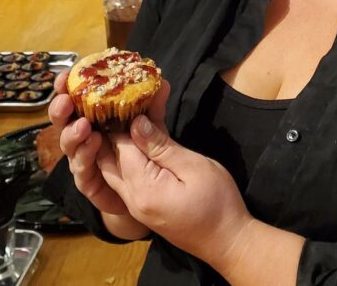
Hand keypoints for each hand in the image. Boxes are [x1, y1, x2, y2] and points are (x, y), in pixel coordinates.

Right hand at [48, 72, 170, 239]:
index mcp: (93, 117)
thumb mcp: (151, 127)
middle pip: (63, 120)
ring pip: (68, 145)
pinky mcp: (88, 182)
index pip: (74, 98)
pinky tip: (94, 144)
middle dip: (60, 108)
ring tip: (83, 124)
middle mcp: (82, 136)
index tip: (65, 76)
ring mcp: (82, 159)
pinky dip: (85, 156)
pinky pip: (81, 170)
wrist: (147, 192)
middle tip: (66, 101)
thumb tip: (163, 83)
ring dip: (72, 133)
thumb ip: (153, 108)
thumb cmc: (144, 152)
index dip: (67, 86)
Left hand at [99, 114, 253, 269]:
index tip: (127, 92)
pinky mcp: (143, 206)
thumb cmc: (218, 204)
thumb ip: (162, 146)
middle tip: (119, 99)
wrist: (228, 243)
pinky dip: (128, 156)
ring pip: (114, 167)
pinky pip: (127, 177)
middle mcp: (131, 198)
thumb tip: (136, 123)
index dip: (122, 116)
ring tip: (125, 113)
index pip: (120, 144)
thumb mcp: (195, 167)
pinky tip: (138, 138)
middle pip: (108, 157)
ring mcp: (135, 205)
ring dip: (117, 141)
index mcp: (142, 188)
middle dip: (112, 128)